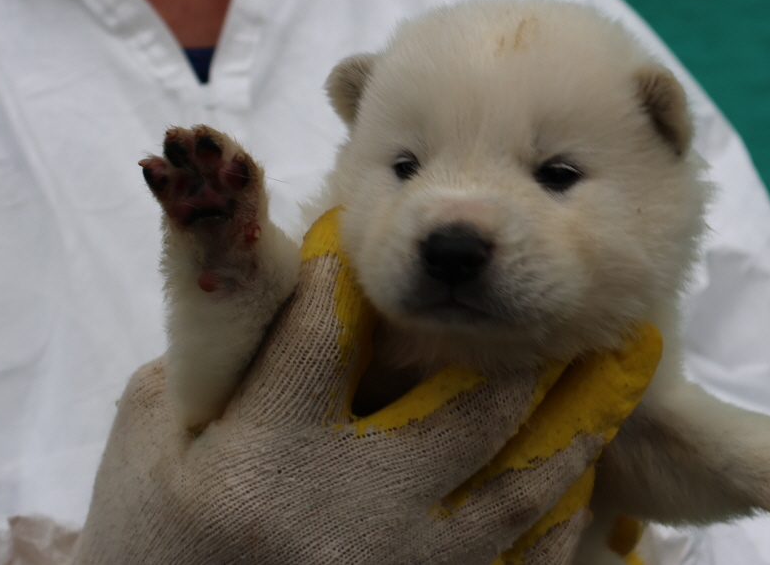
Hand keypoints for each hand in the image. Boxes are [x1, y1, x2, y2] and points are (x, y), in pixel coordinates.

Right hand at [72, 211, 660, 564]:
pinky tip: (588, 490)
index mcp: (266, 456)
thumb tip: (276, 285)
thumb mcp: (148, 452)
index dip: (354, 271)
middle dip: (526, 356)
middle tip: (578, 308)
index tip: (369, 235)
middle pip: (466, 413)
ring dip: (576, 432)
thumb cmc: (152, 547)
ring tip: (621, 380)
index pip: (328, 332)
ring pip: (517, 495)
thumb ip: (205, 367)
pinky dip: (561, 529)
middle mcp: (348, 511)